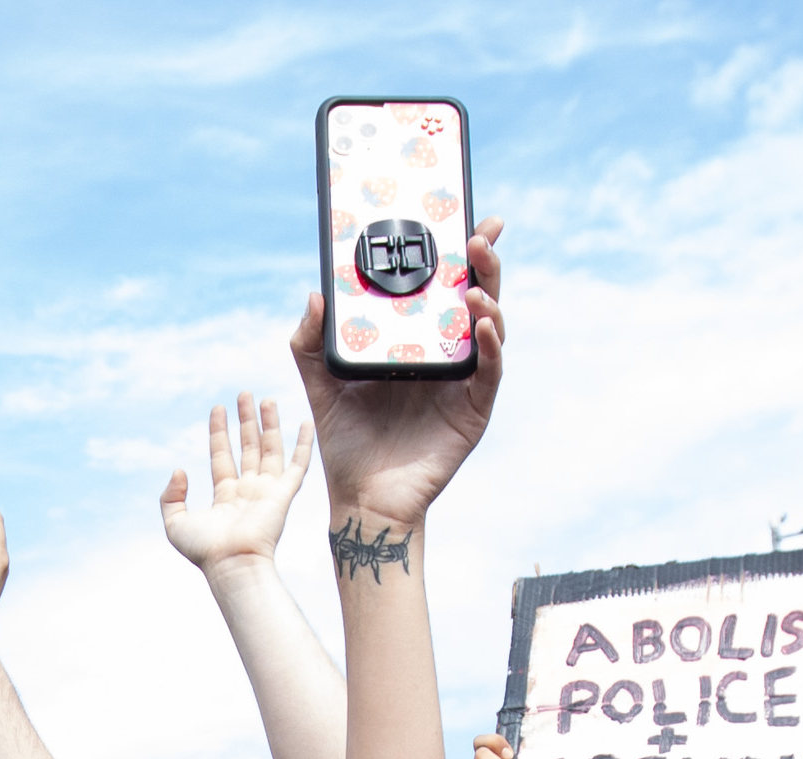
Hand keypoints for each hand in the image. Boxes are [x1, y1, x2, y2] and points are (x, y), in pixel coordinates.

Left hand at [159, 395, 315, 575]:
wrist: (232, 564)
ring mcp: (267, 492)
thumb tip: (179, 470)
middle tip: (244, 395)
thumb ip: (170, 497)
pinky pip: (299, 465)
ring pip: (270, 450)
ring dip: (269, 424)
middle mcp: (247, 492)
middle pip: (247, 448)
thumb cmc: (205, 551)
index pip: (222, 456)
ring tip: (265, 399)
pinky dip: (304, 444)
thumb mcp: (175, 524)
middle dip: (245, 421)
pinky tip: (306, 423)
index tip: (218, 409)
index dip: (219, 432)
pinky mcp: (284, 495)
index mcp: (225, 497)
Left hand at [291, 220, 505, 535]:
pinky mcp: (473, 411)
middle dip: (483, 260)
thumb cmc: (346, 442)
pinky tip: (483, 324)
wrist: (361, 497)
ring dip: (490, 296)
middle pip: (475, 295)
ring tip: (475, 282)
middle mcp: (445, 354)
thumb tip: (315, 294)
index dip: (454, 252)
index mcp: (415, 340)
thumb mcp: (320, 383)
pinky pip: (490, 371)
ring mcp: (463, 382)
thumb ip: (310, 341)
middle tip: (477, 233)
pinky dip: (491, 345)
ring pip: (491, 326)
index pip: (440, 285)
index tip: (458, 218)